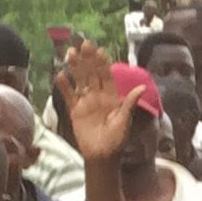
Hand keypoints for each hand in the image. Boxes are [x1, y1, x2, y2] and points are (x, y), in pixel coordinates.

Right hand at [53, 40, 135, 174]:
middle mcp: (98, 96)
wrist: (102, 156)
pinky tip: (59, 75)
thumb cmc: (116, 140)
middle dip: (88, 59)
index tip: (99, 50)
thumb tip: (142, 87)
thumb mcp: (125, 121)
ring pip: (79, 80)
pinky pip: (69, 96)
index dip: (103, 63)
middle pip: (92, 74)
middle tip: (83, 44)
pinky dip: (64, 87)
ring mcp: (85, 102)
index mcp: (111, 97)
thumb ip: (129, 103)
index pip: (106, 76)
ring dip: (75, 67)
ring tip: (70, 53)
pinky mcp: (75, 111)